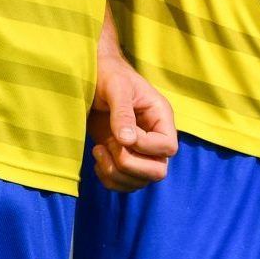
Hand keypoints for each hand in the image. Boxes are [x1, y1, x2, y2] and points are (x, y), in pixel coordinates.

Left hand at [88, 49, 177, 191]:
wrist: (92, 76)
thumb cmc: (108, 75)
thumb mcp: (116, 88)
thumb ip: (123, 113)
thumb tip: (127, 140)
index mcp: (161, 117)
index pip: (168, 147)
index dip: (145, 147)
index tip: (121, 135)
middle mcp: (155, 137)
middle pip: (158, 171)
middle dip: (131, 166)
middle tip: (110, 146)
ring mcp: (139, 151)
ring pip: (140, 182)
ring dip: (116, 173)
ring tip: (98, 150)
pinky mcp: (123, 157)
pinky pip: (124, 183)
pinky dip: (108, 178)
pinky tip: (98, 156)